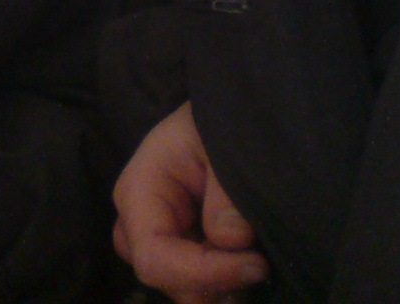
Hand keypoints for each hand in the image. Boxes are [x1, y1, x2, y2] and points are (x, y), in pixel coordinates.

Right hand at [112, 102, 269, 303]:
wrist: (225, 112)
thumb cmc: (218, 118)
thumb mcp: (225, 142)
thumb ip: (227, 192)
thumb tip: (231, 240)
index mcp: (139, 192)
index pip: (155, 257)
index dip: (203, 274)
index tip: (256, 265)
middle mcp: (139, 223)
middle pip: (165, 280)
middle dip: (213, 284)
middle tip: (260, 263)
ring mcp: (159, 237)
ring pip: (181, 288)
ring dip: (221, 285)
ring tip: (257, 258)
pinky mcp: (181, 247)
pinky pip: (196, 282)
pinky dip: (224, 282)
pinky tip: (248, 262)